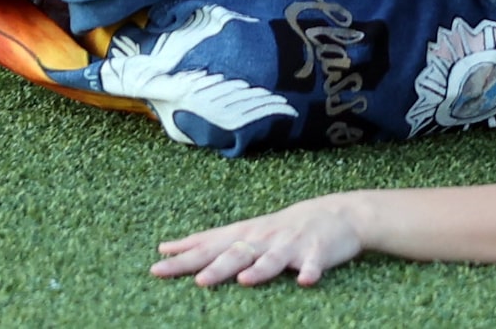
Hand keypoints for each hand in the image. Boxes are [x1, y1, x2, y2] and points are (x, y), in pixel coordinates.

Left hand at [153, 196, 372, 288]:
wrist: (337, 214)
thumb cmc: (283, 229)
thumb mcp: (247, 232)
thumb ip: (213, 244)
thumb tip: (167, 249)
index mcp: (245, 235)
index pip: (209, 245)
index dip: (184, 255)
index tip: (158, 264)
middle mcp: (263, 238)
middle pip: (235, 253)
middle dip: (215, 267)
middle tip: (197, 281)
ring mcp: (290, 245)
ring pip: (272, 259)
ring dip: (259, 270)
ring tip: (244, 280)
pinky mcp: (318, 252)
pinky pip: (314, 264)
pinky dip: (310, 272)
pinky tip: (305, 281)